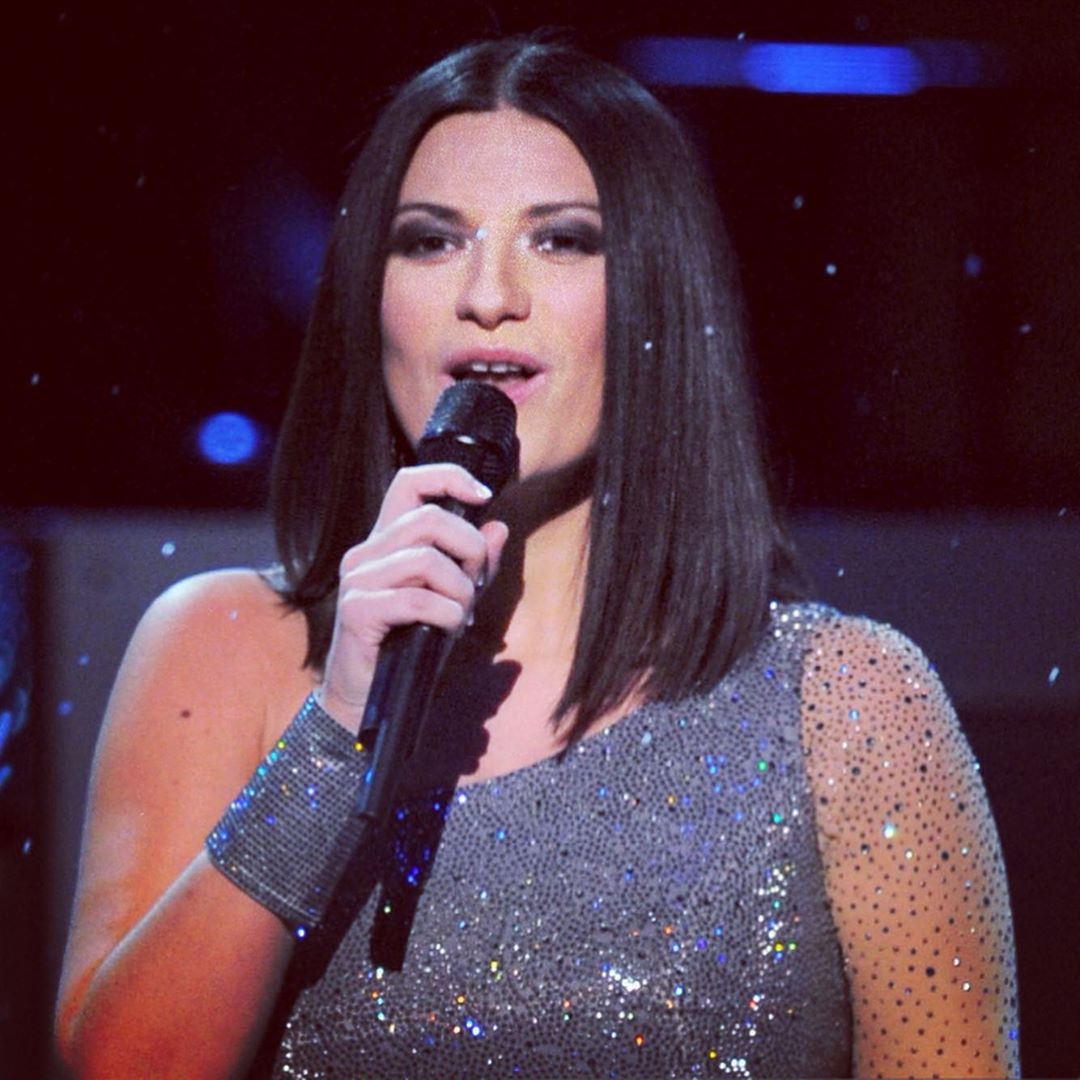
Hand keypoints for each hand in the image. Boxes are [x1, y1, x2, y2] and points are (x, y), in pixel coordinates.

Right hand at [318, 463, 508, 729]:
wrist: (367, 697)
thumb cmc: (408, 643)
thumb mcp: (451, 598)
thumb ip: (474, 564)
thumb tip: (499, 528)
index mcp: (385, 540)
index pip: (409, 482)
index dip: (449, 478)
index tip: (483, 496)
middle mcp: (366, 552)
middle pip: (429, 519)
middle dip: (469, 548)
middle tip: (476, 582)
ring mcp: (357, 580)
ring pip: (426, 559)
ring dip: (459, 589)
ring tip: (460, 614)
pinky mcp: (357, 610)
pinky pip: (417, 600)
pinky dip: (446, 615)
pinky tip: (448, 630)